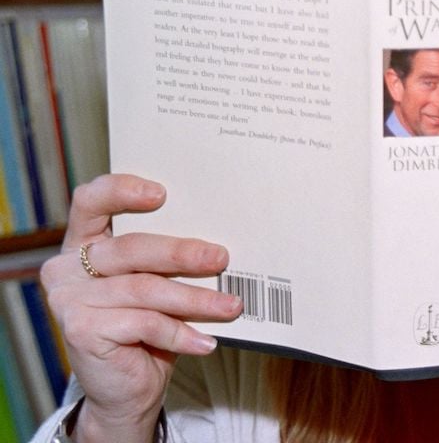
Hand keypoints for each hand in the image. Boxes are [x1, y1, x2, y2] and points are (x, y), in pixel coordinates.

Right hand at [39, 174, 241, 439]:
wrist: (126, 388)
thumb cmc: (148, 327)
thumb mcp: (157, 283)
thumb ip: (169, 260)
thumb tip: (220, 244)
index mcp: (84, 242)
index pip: (91, 201)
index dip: (122, 191)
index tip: (162, 194)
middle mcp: (67, 267)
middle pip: (130, 249)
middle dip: (181, 253)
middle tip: (221, 258)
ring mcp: (69, 299)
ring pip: (144, 289)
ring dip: (195, 299)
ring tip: (231, 306)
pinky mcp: (80, 330)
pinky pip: (143, 324)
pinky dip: (181, 333)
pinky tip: (206, 342)